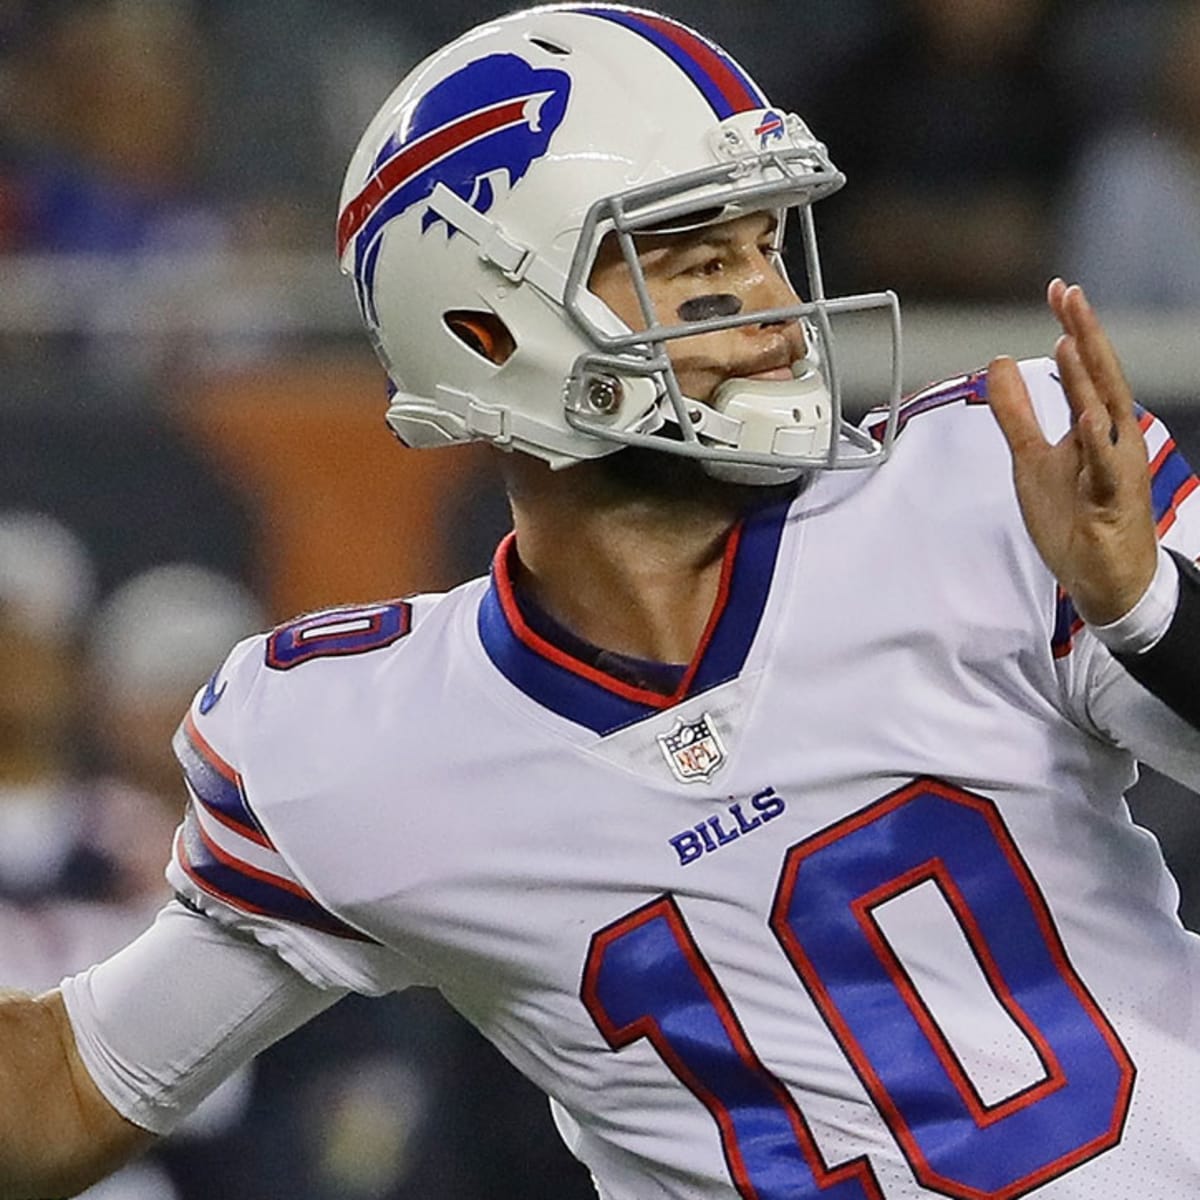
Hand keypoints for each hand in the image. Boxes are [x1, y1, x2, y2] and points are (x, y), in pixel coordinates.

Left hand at [986, 279, 1156, 625]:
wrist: (1105, 577)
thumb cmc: (1076, 515)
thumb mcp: (1032, 456)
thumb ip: (1016, 412)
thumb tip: (998, 365)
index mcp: (1095, 426)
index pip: (1084, 369)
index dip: (1073, 329)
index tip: (1059, 290)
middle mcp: (1112, 440)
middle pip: (1100, 379)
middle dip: (1085, 335)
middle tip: (1070, 294)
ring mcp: (1115, 469)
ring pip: (1106, 417)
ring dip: (1088, 379)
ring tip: (1071, 340)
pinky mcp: (1111, 502)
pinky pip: (1106, 470)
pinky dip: (1099, 444)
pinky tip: (1090, 417)